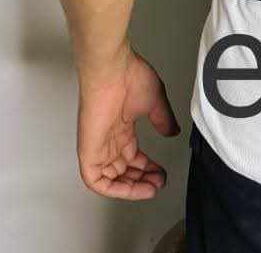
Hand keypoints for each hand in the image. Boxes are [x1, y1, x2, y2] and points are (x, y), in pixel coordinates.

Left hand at [76, 44, 180, 199]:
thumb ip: (163, 119)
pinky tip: (131, 190)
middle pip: (123, 170)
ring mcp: (98, 145)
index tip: (161, 173)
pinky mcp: (88, 151)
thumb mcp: (155, 101)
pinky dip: (113, 189)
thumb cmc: (129, 76)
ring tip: (151, 188)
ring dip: (131, 187)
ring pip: (110, 178)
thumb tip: (172, 132)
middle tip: (158, 183)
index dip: (147, 167)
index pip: (132, 156)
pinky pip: (95, 180)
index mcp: (121, 127)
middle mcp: (109, 138)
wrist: (111, 70)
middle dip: (142, 180)